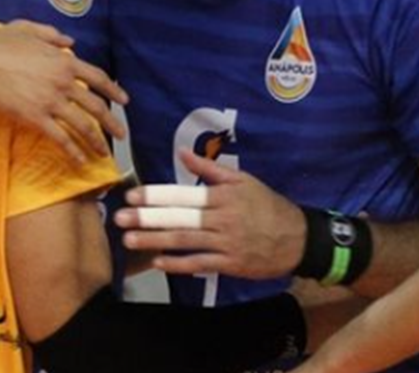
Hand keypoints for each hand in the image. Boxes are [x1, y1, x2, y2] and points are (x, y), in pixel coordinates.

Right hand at [0, 20, 127, 162]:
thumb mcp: (29, 29)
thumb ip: (53, 35)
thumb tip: (70, 41)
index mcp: (65, 61)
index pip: (98, 78)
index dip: (114, 90)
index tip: (124, 101)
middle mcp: (63, 82)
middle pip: (96, 106)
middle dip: (112, 123)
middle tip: (121, 135)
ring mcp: (51, 102)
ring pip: (82, 125)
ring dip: (95, 142)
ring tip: (103, 154)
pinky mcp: (35, 118)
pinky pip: (60, 139)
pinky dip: (72, 152)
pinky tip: (79, 161)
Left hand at [113, 149, 304, 278]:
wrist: (298, 238)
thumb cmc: (266, 205)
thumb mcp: (242, 180)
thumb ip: (210, 169)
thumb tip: (182, 153)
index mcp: (222, 195)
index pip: (183, 195)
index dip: (156, 196)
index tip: (132, 196)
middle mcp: (221, 218)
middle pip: (179, 219)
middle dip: (147, 218)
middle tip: (119, 218)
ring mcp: (225, 243)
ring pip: (185, 241)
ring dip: (155, 240)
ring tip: (129, 239)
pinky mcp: (230, 264)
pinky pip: (200, 263)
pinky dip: (178, 263)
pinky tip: (158, 262)